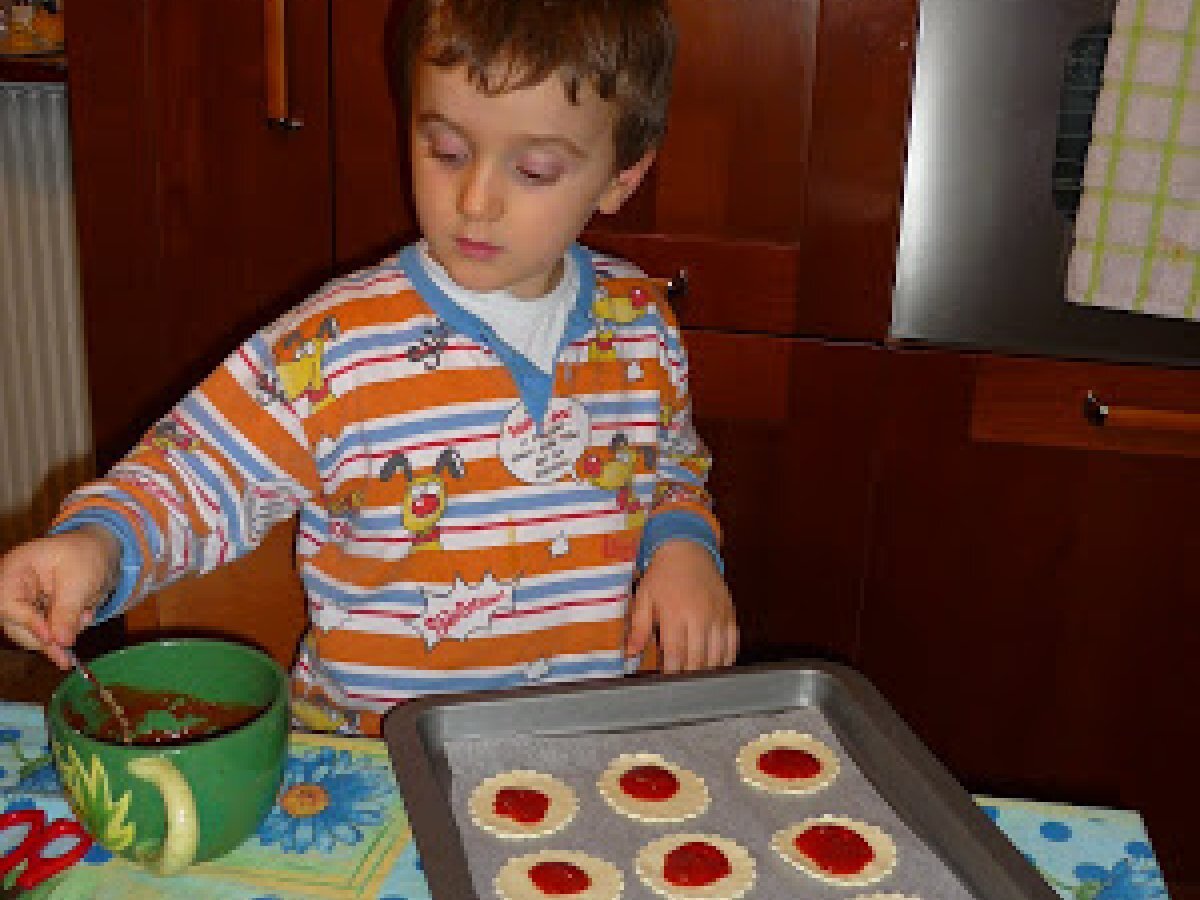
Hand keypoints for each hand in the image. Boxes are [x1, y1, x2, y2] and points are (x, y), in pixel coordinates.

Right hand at [0, 525, 119, 667]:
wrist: (100, 550)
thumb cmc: (86, 555)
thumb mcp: (80, 580)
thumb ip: (68, 611)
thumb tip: (60, 642)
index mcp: (14, 571)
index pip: (9, 605)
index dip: (29, 624)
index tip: (52, 639)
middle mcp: (12, 589)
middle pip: (17, 625)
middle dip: (47, 637)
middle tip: (68, 654)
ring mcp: (24, 603)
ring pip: (32, 635)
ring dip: (60, 636)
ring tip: (86, 616)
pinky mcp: (38, 614)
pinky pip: (46, 634)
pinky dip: (65, 633)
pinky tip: (83, 620)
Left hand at [625, 540, 736, 673]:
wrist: (688, 550)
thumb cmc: (662, 575)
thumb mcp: (644, 597)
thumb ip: (638, 627)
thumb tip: (631, 653)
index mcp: (675, 613)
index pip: (676, 654)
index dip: (672, 673)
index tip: (666, 685)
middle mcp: (700, 616)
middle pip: (698, 659)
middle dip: (689, 676)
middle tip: (681, 685)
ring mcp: (718, 615)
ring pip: (718, 656)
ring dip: (708, 671)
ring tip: (697, 680)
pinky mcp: (730, 613)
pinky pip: (733, 644)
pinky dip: (726, 659)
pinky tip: (717, 667)